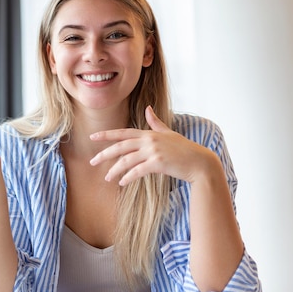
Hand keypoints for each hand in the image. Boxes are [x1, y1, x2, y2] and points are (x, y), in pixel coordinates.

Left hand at [89, 106, 214, 185]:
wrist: (199, 162)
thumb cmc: (184, 149)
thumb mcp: (168, 133)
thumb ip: (155, 122)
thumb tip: (147, 108)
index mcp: (149, 133)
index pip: (123, 133)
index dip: (106, 135)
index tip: (92, 137)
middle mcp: (149, 140)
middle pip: (120, 146)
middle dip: (104, 154)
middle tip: (92, 162)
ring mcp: (153, 151)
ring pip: (127, 161)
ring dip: (115, 170)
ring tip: (107, 178)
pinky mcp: (158, 163)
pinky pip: (137, 171)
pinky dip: (128, 177)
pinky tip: (122, 183)